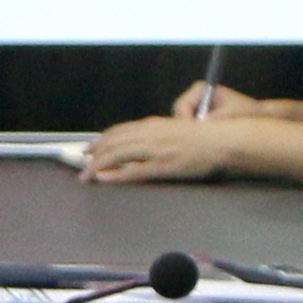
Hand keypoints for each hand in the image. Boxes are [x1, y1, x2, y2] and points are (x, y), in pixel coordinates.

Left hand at [78, 115, 237, 183]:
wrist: (221, 140)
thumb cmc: (202, 137)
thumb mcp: (174, 130)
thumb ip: (156, 135)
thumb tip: (141, 144)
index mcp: (152, 125)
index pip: (119, 131)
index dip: (101, 140)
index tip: (90, 148)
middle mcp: (149, 134)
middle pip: (113, 143)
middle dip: (94, 154)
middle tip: (81, 164)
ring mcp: (155, 150)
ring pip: (117, 156)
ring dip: (97, 166)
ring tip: (85, 175)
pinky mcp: (163, 166)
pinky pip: (133, 171)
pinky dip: (115, 174)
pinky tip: (103, 178)